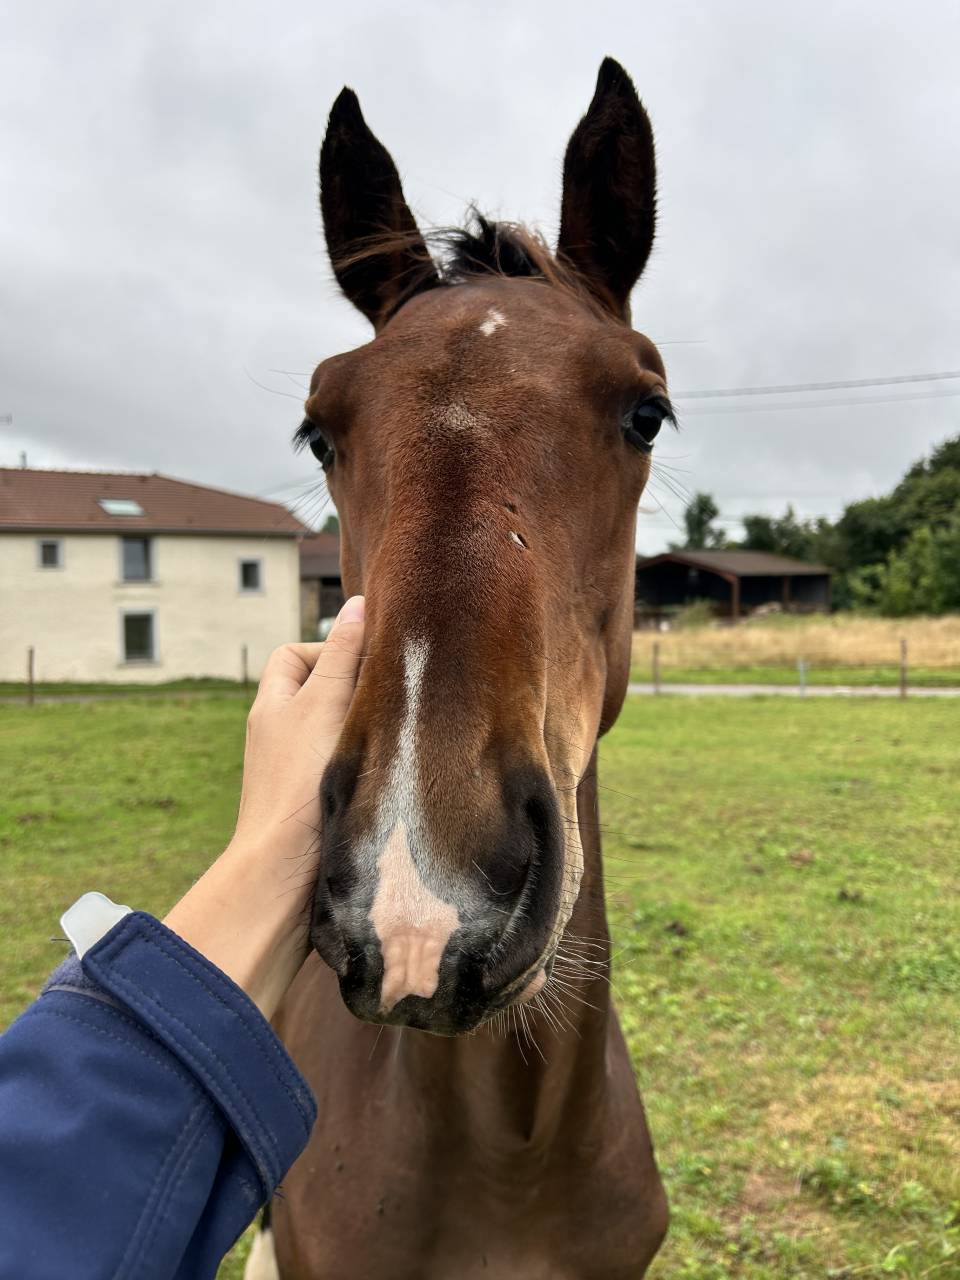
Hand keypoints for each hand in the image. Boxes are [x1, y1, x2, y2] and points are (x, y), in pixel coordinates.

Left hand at [164, 597, 364, 1016]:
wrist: (286, 876)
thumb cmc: (299, 784)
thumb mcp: (325, 703)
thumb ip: (345, 654)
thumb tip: (358, 605)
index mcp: (272, 707)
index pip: (296, 655)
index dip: (330, 649)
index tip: (367, 661)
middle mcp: (280, 738)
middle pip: (322, 694)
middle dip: (357, 690)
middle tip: (391, 696)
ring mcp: (298, 776)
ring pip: (340, 734)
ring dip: (368, 731)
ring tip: (397, 735)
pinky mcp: (319, 807)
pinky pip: (348, 769)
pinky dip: (369, 765)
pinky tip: (393, 774)